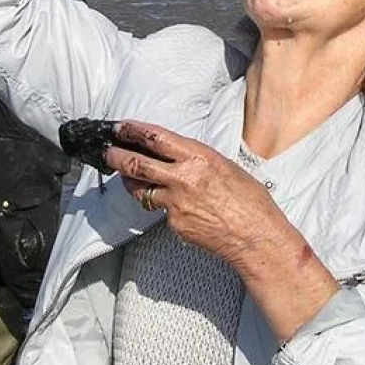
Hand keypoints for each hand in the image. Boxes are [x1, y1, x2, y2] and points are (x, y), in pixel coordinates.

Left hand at [107, 119, 340, 339]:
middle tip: (107, 152)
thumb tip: (179, 157)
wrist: (257, 237)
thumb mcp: (226, 167)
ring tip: (125, 176)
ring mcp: (176, 204)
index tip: (121, 127)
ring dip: (129, 182)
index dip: (133, 130)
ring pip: (140, 190)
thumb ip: (198, 161)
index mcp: (198, 158)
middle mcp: (183, 179)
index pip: (155, 138)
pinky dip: (162, 207)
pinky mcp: (175, 225)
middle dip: (116, 156)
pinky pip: (161, 212)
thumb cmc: (251, 201)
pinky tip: (175, 207)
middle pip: (136, 164)